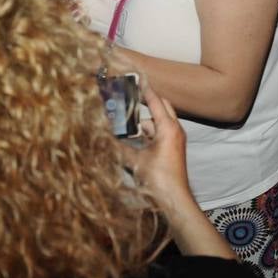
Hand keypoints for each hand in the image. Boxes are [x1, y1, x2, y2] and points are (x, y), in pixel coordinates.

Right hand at [120, 83, 192, 205]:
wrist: (174, 199)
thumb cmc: (157, 178)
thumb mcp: (135, 160)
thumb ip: (118, 146)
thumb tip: (102, 136)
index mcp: (168, 128)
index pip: (156, 101)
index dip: (146, 90)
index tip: (138, 78)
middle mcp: (175, 130)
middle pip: (161, 108)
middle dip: (146, 104)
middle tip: (129, 99)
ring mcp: (175, 140)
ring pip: (158, 123)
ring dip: (143, 123)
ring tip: (124, 125)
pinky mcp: (172, 149)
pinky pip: (159, 134)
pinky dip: (147, 134)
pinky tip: (132, 140)